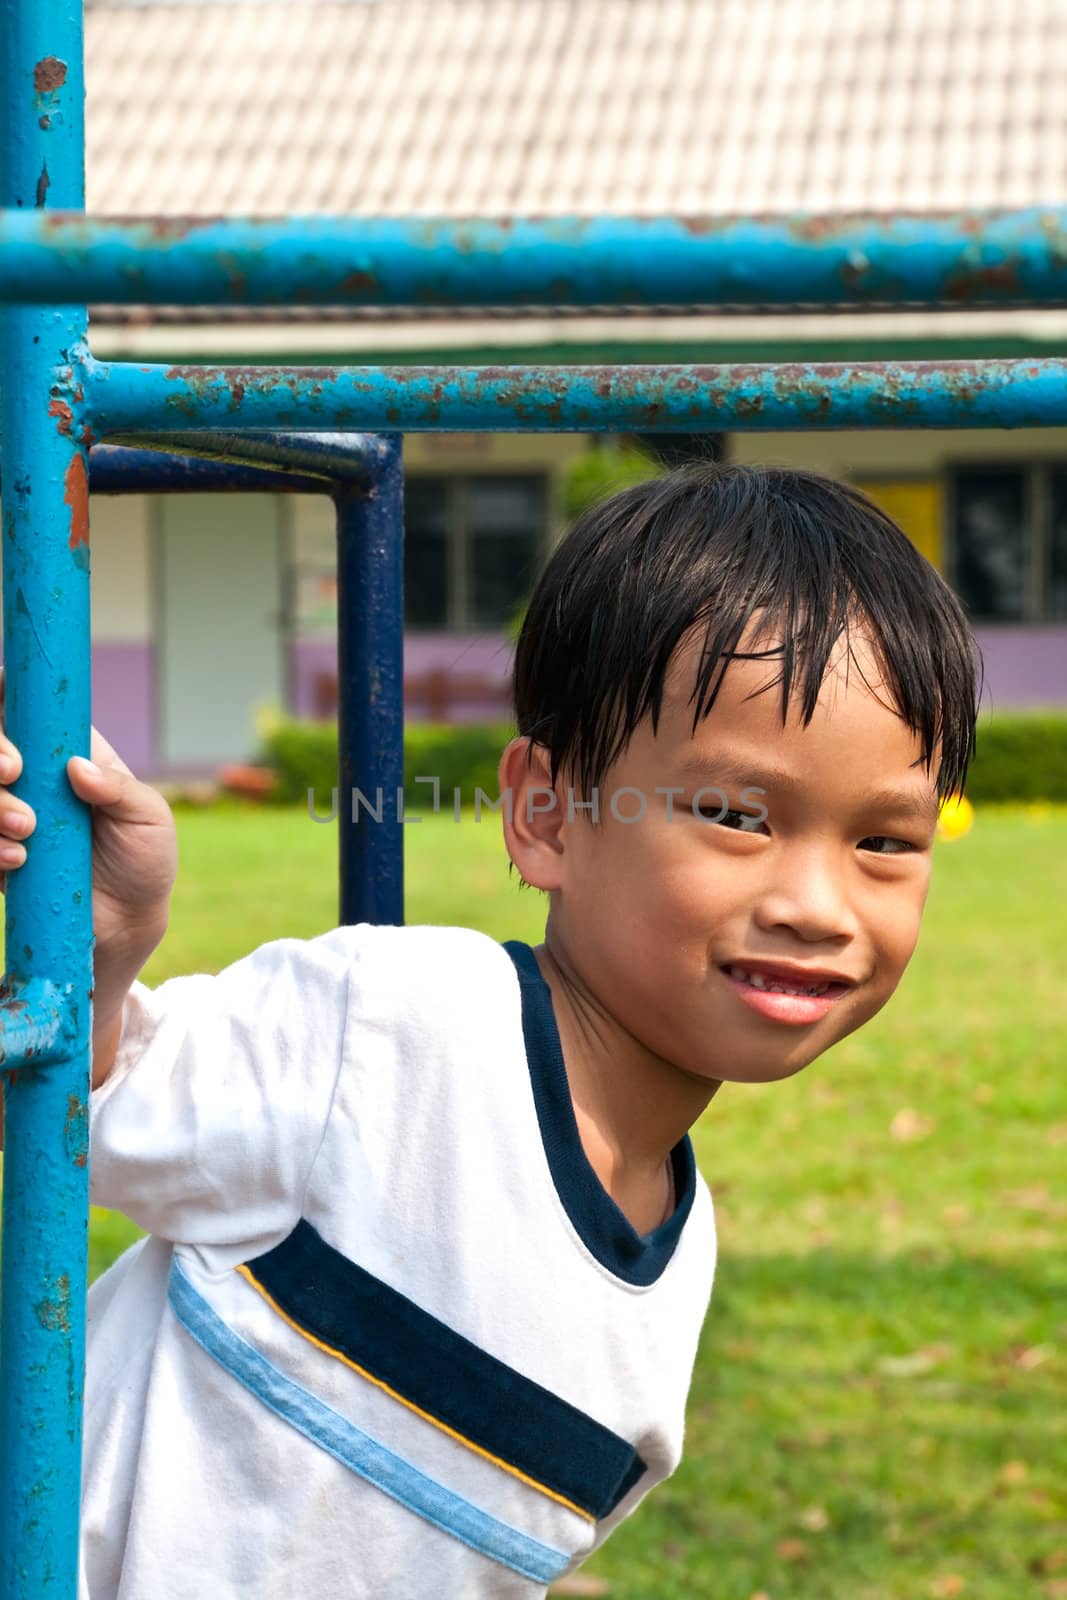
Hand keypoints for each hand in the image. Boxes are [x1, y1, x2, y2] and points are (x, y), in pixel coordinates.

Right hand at [0, 674, 176, 959]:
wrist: (127, 924)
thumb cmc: (144, 859)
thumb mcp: (149, 817)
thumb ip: (119, 788)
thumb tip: (78, 767)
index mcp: (70, 752)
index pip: (28, 708)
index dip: (7, 695)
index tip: (8, 708)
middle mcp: (34, 777)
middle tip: (12, 773)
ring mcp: (11, 812)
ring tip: (29, 830)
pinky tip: (21, 860)